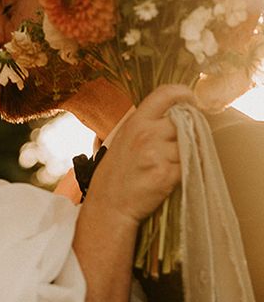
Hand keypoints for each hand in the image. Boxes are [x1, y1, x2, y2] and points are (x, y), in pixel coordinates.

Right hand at [88, 84, 192, 223]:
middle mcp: (147, 134)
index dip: (184, 94)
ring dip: (188, 151)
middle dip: (189, 129)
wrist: (109, 207)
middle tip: (182, 141)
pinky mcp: (168, 174)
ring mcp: (158, 154)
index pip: (166, 94)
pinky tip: (172, 175)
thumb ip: (145, 124)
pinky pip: (190, 164)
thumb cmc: (115, 174)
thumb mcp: (123, 139)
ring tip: (172, 162)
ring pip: (190, 143)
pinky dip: (186, 169)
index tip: (192, 101)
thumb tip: (174, 112)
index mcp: (135, 122)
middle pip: (185, 120)